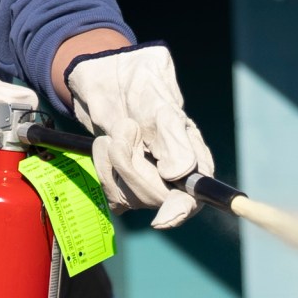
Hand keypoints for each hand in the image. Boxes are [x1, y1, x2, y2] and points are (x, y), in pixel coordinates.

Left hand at [64, 45, 217, 229]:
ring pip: (130, 197)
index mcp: (193, 158)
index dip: (180, 210)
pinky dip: (103, 168)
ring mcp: (147, 183)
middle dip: (133, 166)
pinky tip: (106, 145)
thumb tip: (177, 175)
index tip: (163, 219)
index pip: (193, 197)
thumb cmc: (142, 86)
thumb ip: (173, 140)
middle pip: (156, 198)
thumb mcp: (161, 106)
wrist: (108, 77)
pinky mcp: (123, 184)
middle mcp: (174, 177)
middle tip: (127, 128)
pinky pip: (111, 193)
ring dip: (114, 161)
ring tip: (118, 130)